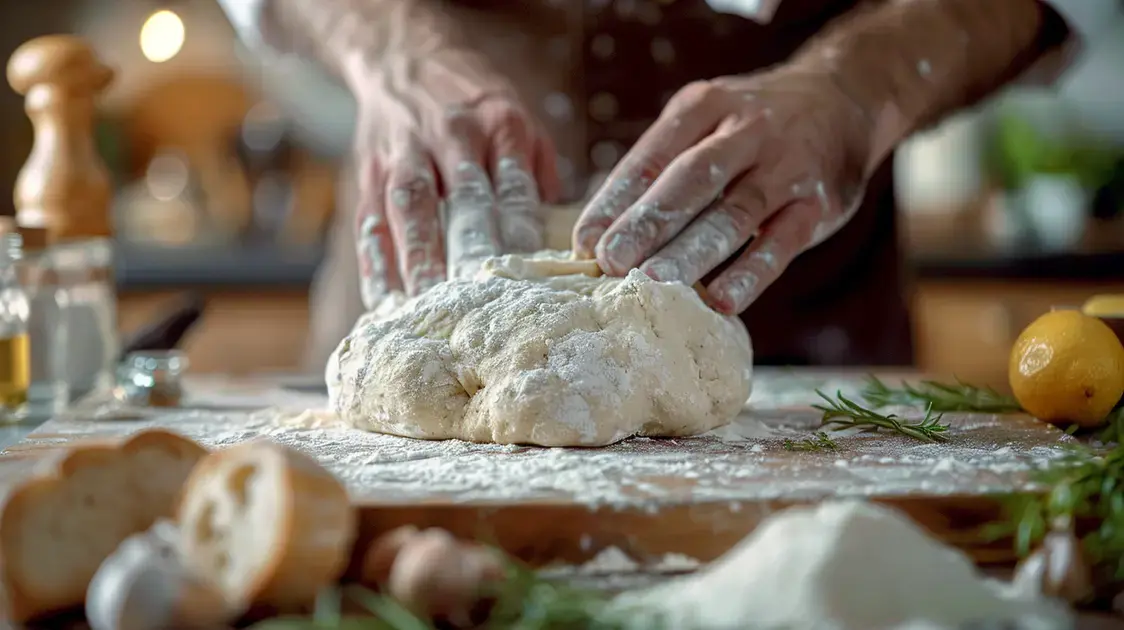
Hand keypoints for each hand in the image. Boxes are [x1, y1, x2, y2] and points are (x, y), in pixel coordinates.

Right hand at [350, 47, 558, 307]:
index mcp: (500, 125)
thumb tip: (559, 229)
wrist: (402, 56)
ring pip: (411, 207)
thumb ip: (538, 168)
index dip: (521, 239)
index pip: (515, 191)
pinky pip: (370, 218)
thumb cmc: (471, 100)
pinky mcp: (370, 170)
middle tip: (478, 304)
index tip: (529, 284)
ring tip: (427, 306)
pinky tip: (383, 299)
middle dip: (470, 252)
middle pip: (463, 201)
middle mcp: (453, 136)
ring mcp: (406, 153)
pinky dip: (375, 261)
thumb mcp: (517, 114)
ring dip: (419, 258)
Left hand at [572, 65, 875, 314]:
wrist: (844, 98)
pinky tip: (720, 301)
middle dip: (647, 224)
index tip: (583, 243)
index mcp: (703, 108)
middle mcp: (745, 131)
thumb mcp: (706, 120)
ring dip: (691, 252)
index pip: (651, 157)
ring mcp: (785, 167)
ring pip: (733, 214)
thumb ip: (661, 168)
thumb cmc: (751, 126)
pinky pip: (781, 243)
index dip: (614, 201)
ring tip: (653, 284)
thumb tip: (599, 234)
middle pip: (690, 182)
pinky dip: (750, 273)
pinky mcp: (819, 203)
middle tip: (611, 263)